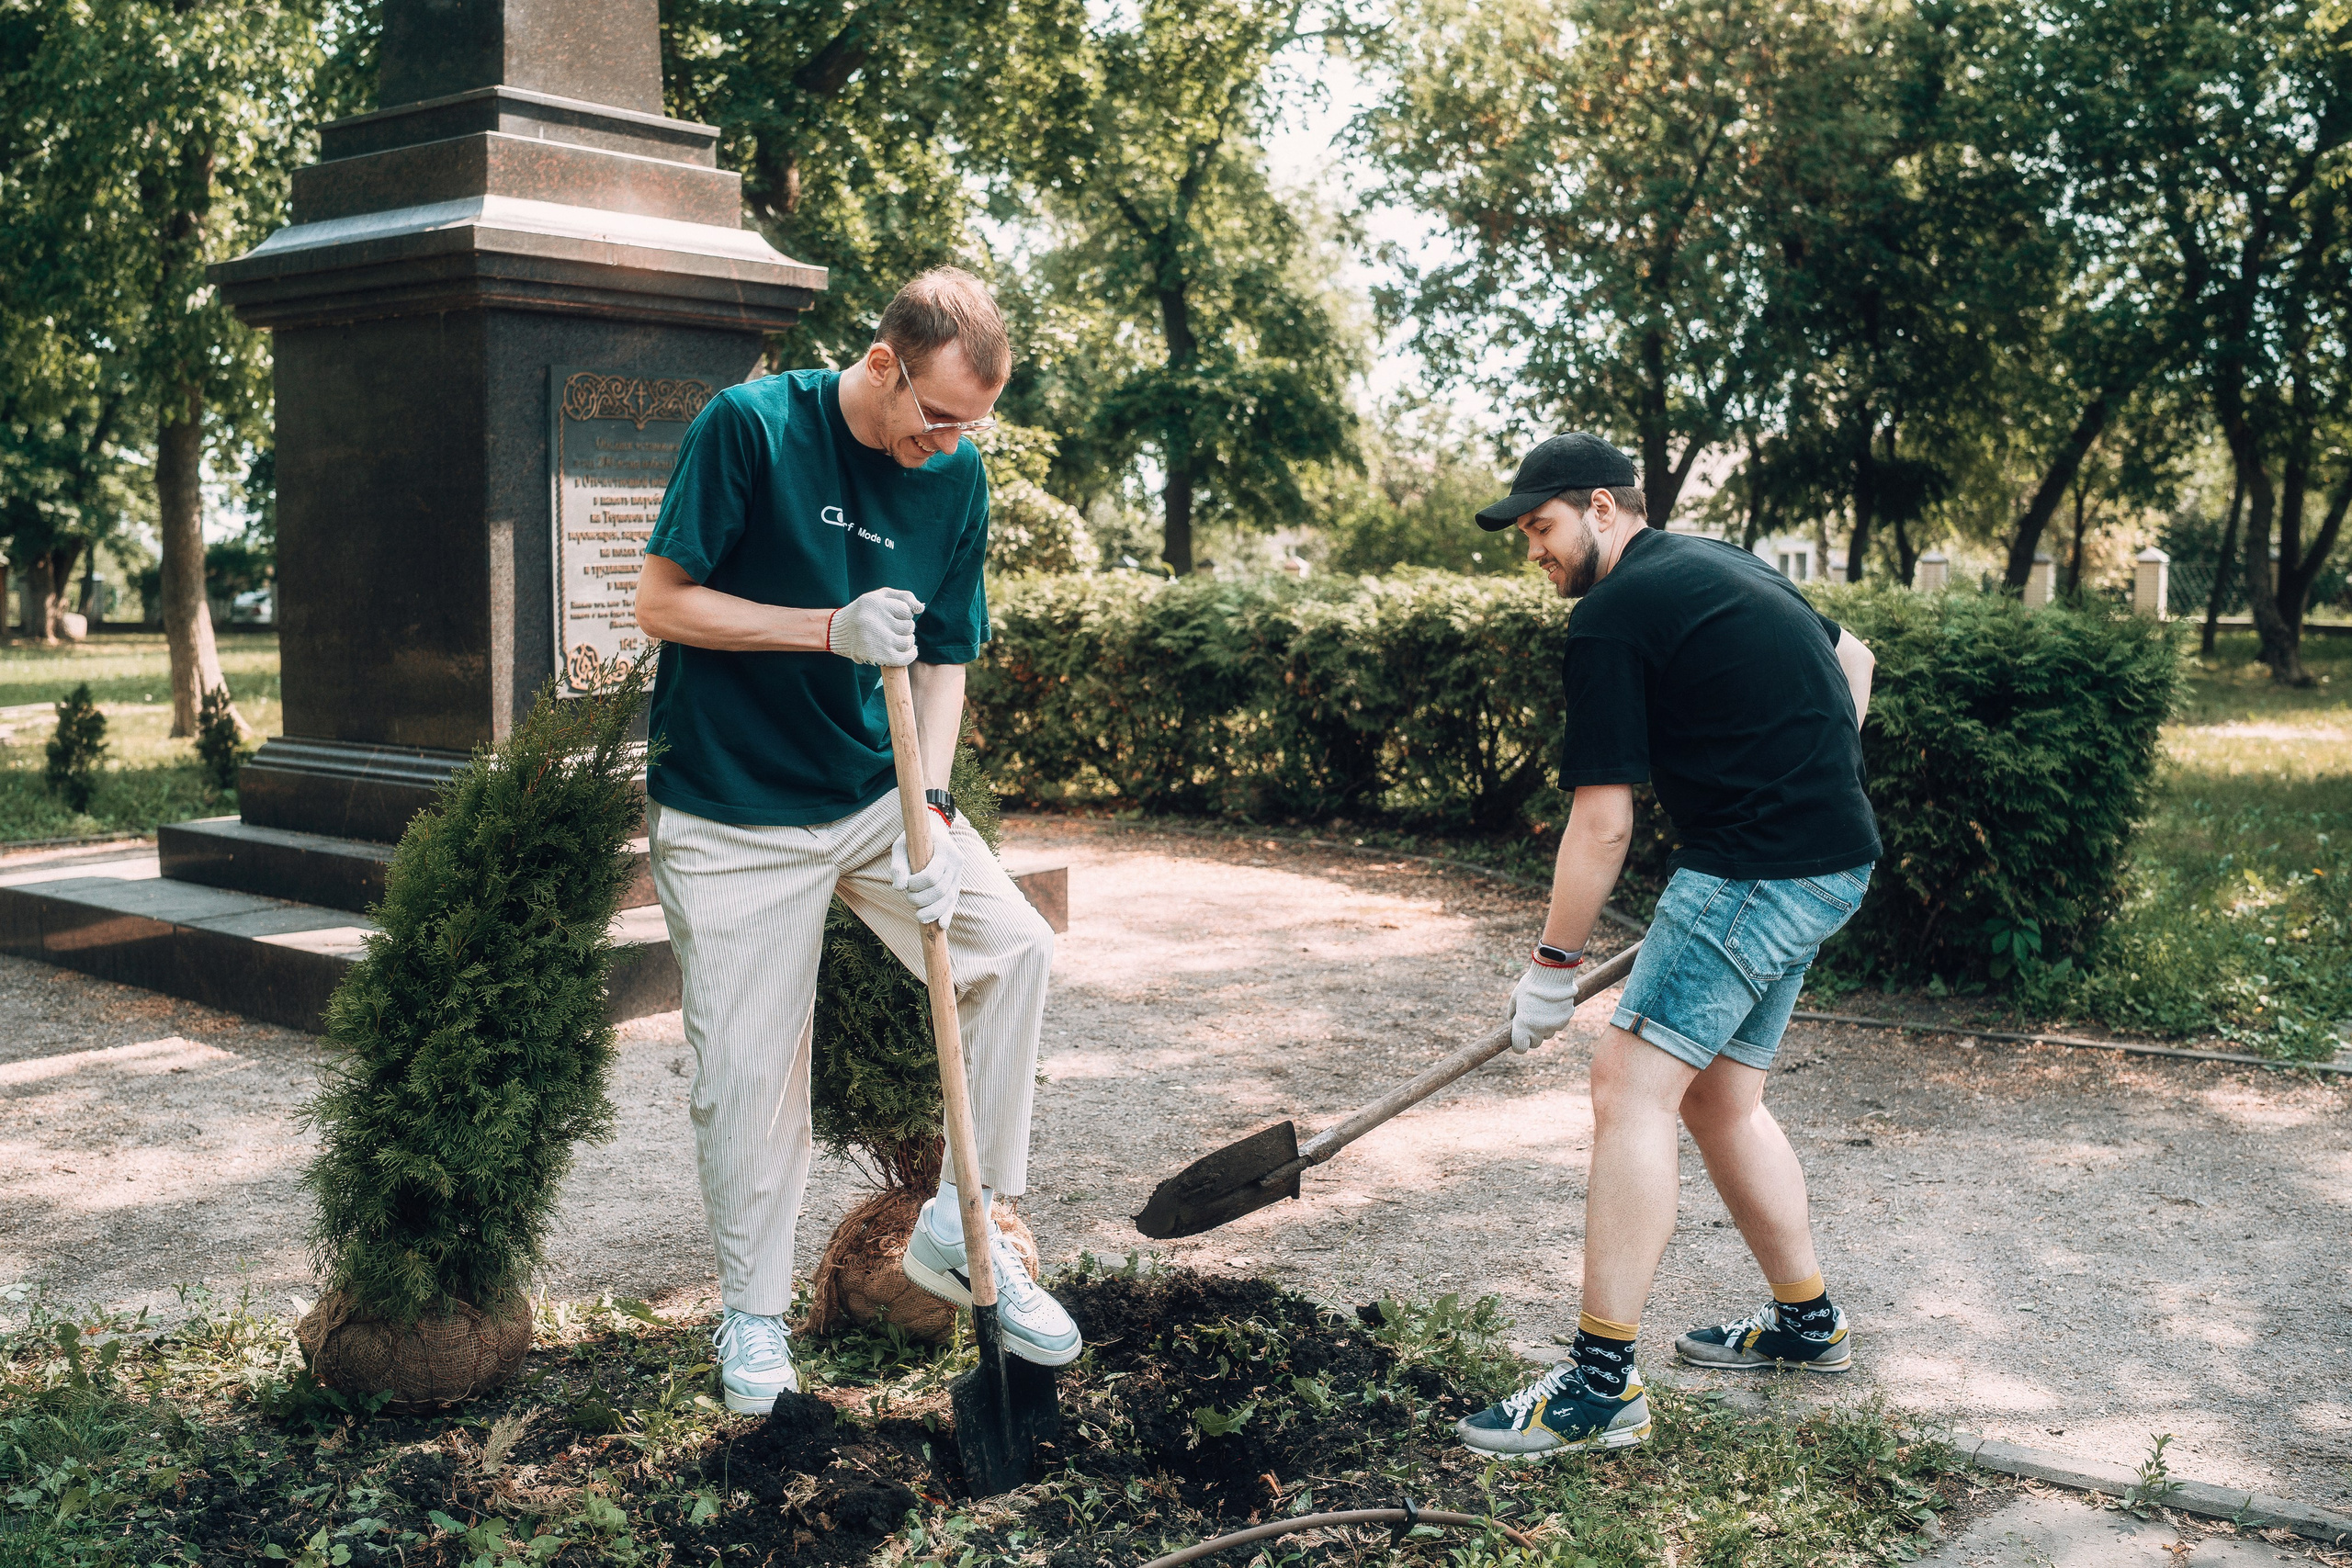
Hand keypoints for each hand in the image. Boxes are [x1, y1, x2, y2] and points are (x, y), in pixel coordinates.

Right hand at [827, 587, 923, 664]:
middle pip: (908, 627)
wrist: (836, 632)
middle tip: (894, 629)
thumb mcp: (879, 597)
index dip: (904, 615)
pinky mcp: (877, 656)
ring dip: (907, 642)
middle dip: (905, 628)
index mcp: (874, 603)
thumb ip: (902, 597)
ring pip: (907, 642)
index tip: (895, 617)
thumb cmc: (863, 612)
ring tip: (896, 639)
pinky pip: (904, 658)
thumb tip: (920, 607)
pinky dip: (910, 655)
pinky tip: (907, 651)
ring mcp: (876, 640)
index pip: (906, 611)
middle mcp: (874, 621)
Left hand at [890, 810, 964, 929]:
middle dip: (922, 900)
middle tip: (909, 899)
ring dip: (933, 911)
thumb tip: (899, 888)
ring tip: (919, 917)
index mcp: (944, 850)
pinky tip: (942, 925)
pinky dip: (947, 913)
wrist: (935, 830)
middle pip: (940, 890)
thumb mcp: (901, 845)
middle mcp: (955, 863)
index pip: (931, 876)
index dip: (916, 885)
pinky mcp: (957, 883)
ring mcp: (958, 874)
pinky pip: (954, 901)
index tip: (907, 885)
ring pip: (948, 899)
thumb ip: (898, 866)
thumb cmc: (914, 839)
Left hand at [1509, 960, 1584, 1051]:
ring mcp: (1554, 1026)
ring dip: (1545, 1027)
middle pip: (1536, 1042)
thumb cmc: (1531, 985)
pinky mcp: (1566, 1019)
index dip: (1519, 1043)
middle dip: (1533, 1035)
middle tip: (1531, 1021)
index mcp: (1523, 1025)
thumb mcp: (1516, 997)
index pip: (1520, 1048)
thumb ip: (1513, 1012)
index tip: (1519, 1036)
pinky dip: (1556, 1019)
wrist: (1552, 974)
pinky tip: (1553, 1005)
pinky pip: (1559, 1024)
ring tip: (1543, 1009)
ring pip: (1548, 1033)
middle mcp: (1539, 1030)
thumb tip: (1511, 1020)